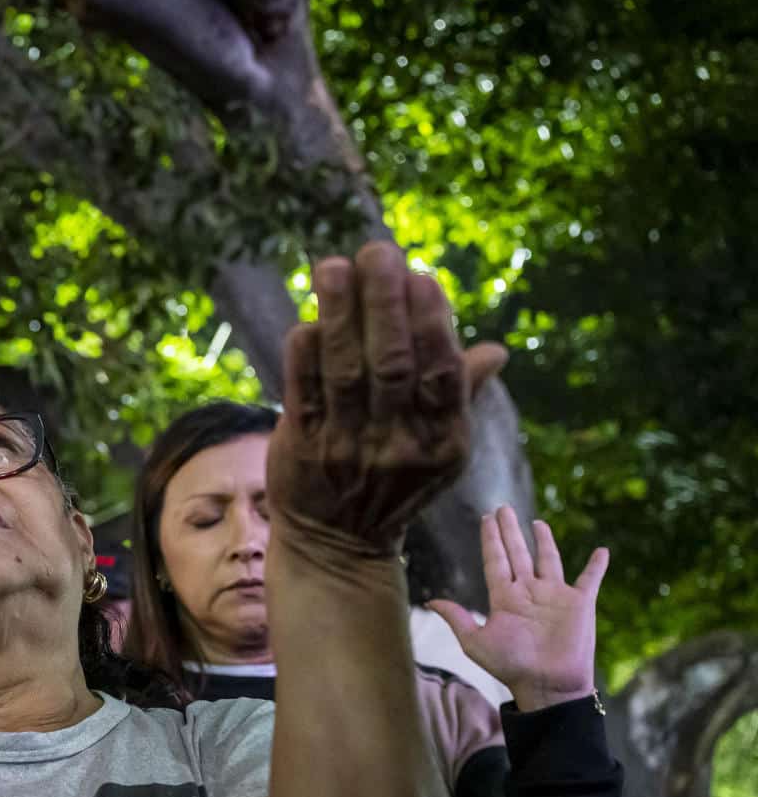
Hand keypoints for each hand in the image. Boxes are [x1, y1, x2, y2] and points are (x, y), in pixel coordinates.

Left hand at [267, 242, 507, 557]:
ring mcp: (347, 448)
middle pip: (392, 365)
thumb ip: (459, 393)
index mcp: (443, 440)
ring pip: (344, 373)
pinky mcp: (301, 450)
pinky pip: (302, 395)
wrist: (337, 545)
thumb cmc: (393, 480)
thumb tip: (496, 350)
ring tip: (333, 266)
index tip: (422, 277)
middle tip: (377, 251)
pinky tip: (307, 321)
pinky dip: (303, 357)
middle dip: (383, 304)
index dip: (432, 325)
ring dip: (338, 315)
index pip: (441, 375)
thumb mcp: (438, 448)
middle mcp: (398, 445)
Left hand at [430, 507, 607, 710]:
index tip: (486, 518)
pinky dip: (597, 565)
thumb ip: (457, 618)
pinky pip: (590, 579)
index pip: (495, 560)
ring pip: (548, 560)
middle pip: (517, 553)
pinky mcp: (580, 604)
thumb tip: (429, 601)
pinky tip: (602, 551)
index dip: (490, 539)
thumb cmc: (511, 667)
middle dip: (510, 531)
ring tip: (537, 522)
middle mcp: (528, 592)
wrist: (546, 684)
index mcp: (504, 598)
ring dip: (544, 541)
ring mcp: (554, 596)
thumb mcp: (476, 642)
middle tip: (503, 508)